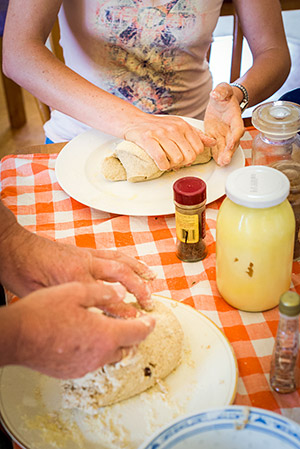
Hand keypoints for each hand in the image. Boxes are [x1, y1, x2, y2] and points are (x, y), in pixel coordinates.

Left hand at [1, 222, 154, 310]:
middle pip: (122, 275)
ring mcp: (86, 255)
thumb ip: (69, 305)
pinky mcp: (84, 250)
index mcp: (76, 278)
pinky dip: (126, 258)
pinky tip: (132, 263)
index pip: (108, 298)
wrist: (14, 247)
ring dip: (138, 269)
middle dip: (139, 289)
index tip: (136, 322)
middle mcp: (86, 264)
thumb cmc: (24, 272)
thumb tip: (88, 318)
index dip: (125, 312)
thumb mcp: (44, 297)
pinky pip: (111, 253)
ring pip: (120, 260)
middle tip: (149, 302)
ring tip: (152, 278)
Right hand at [9, 282, 154, 378]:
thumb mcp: (77, 291)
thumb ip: (103, 293)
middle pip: (127, 348)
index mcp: (106, 334)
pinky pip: (93, 361)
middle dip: (133, 335)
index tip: (152, 321)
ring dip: (115, 344)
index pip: (138, 332)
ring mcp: (85, 366)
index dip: (148, 325)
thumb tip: (120, 294)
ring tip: (108, 330)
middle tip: (132, 324)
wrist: (17, 336)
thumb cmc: (44, 313)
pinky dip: (97, 351)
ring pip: (110, 356)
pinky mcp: (72, 372)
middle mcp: (99, 354)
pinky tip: (86, 339)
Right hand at [123, 114, 215, 170]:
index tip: (184, 157)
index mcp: (183, 126)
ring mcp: (161, 134)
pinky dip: (163, 166)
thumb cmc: (157, 126)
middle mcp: (174, 128)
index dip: (193, 157)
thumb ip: (196, 135)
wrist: (134, 121)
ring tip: (167, 162)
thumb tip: (212, 142)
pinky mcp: (148, 140)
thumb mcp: (179, 126)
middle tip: (176, 162)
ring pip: (177, 159)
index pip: (198, 148)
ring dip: (172, 166)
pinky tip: (161, 164)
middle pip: (189, 156)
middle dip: (183, 163)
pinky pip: (161, 159)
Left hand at [204, 83, 244, 165]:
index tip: (231, 143)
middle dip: (229, 151)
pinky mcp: (215, 137)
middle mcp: (231, 128)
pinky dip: (216, 154)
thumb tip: (216, 94)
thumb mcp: (223, 89)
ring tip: (221, 163)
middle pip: (232, 142)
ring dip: (223, 156)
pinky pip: (216, 147)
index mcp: (234, 117)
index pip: (237, 128)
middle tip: (226, 160)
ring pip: (225, 147)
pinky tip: (216, 161)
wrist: (222, 101)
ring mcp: (224, 134)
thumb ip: (221, 91)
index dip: (235, 136)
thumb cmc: (224, 95)